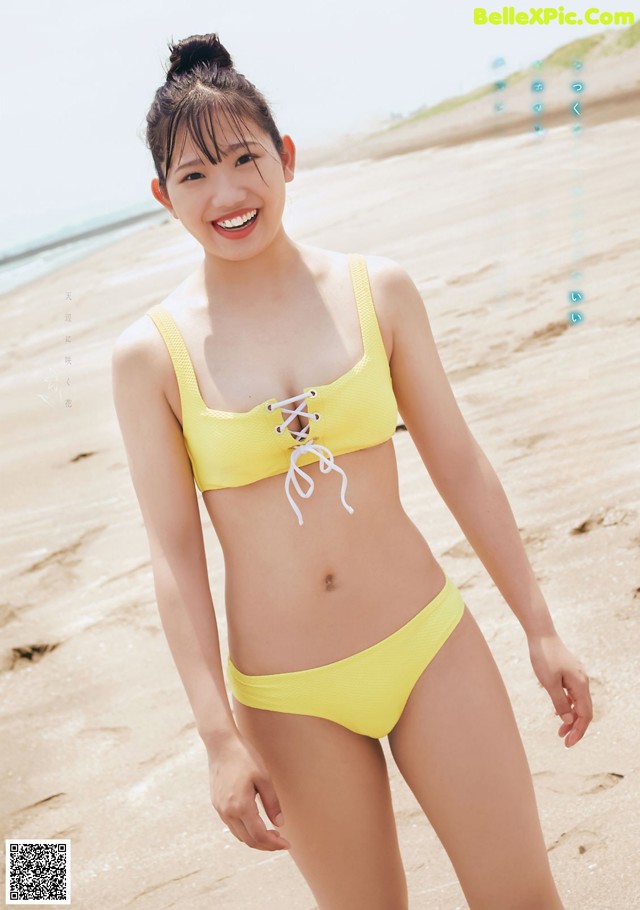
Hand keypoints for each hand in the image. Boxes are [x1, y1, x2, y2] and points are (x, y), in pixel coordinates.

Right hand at [207, 733, 290, 850]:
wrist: (221, 744)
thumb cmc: (244, 757)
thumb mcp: (264, 777)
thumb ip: (272, 803)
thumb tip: (279, 824)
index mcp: (241, 806)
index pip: (259, 836)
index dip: (274, 844)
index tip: (287, 844)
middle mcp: (228, 812)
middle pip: (248, 840)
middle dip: (266, 845)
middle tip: (281, 841)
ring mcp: (220, 809)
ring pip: (239, 835)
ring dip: (255, 839)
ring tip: (271, 834)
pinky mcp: (217, 804)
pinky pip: (232, 825)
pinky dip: (245, 830)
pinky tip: (255, 823)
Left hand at [527, 632, 591, 746]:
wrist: (542, 634)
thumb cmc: (544, 657)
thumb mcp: (549, 682)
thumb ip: (560, 702)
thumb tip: (569, 720)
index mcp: (580, 685)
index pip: (585, 715)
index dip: (578, 731)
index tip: (568, 743)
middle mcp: (583, 681)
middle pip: (584, 711)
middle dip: (576, 727)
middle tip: (564, 740)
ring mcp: (577, 677)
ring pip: (578, 703)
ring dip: (571, 718)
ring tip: (560, 731)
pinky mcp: (570, 673)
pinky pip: (573, 695)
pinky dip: (567, 706)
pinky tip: (557, 711)